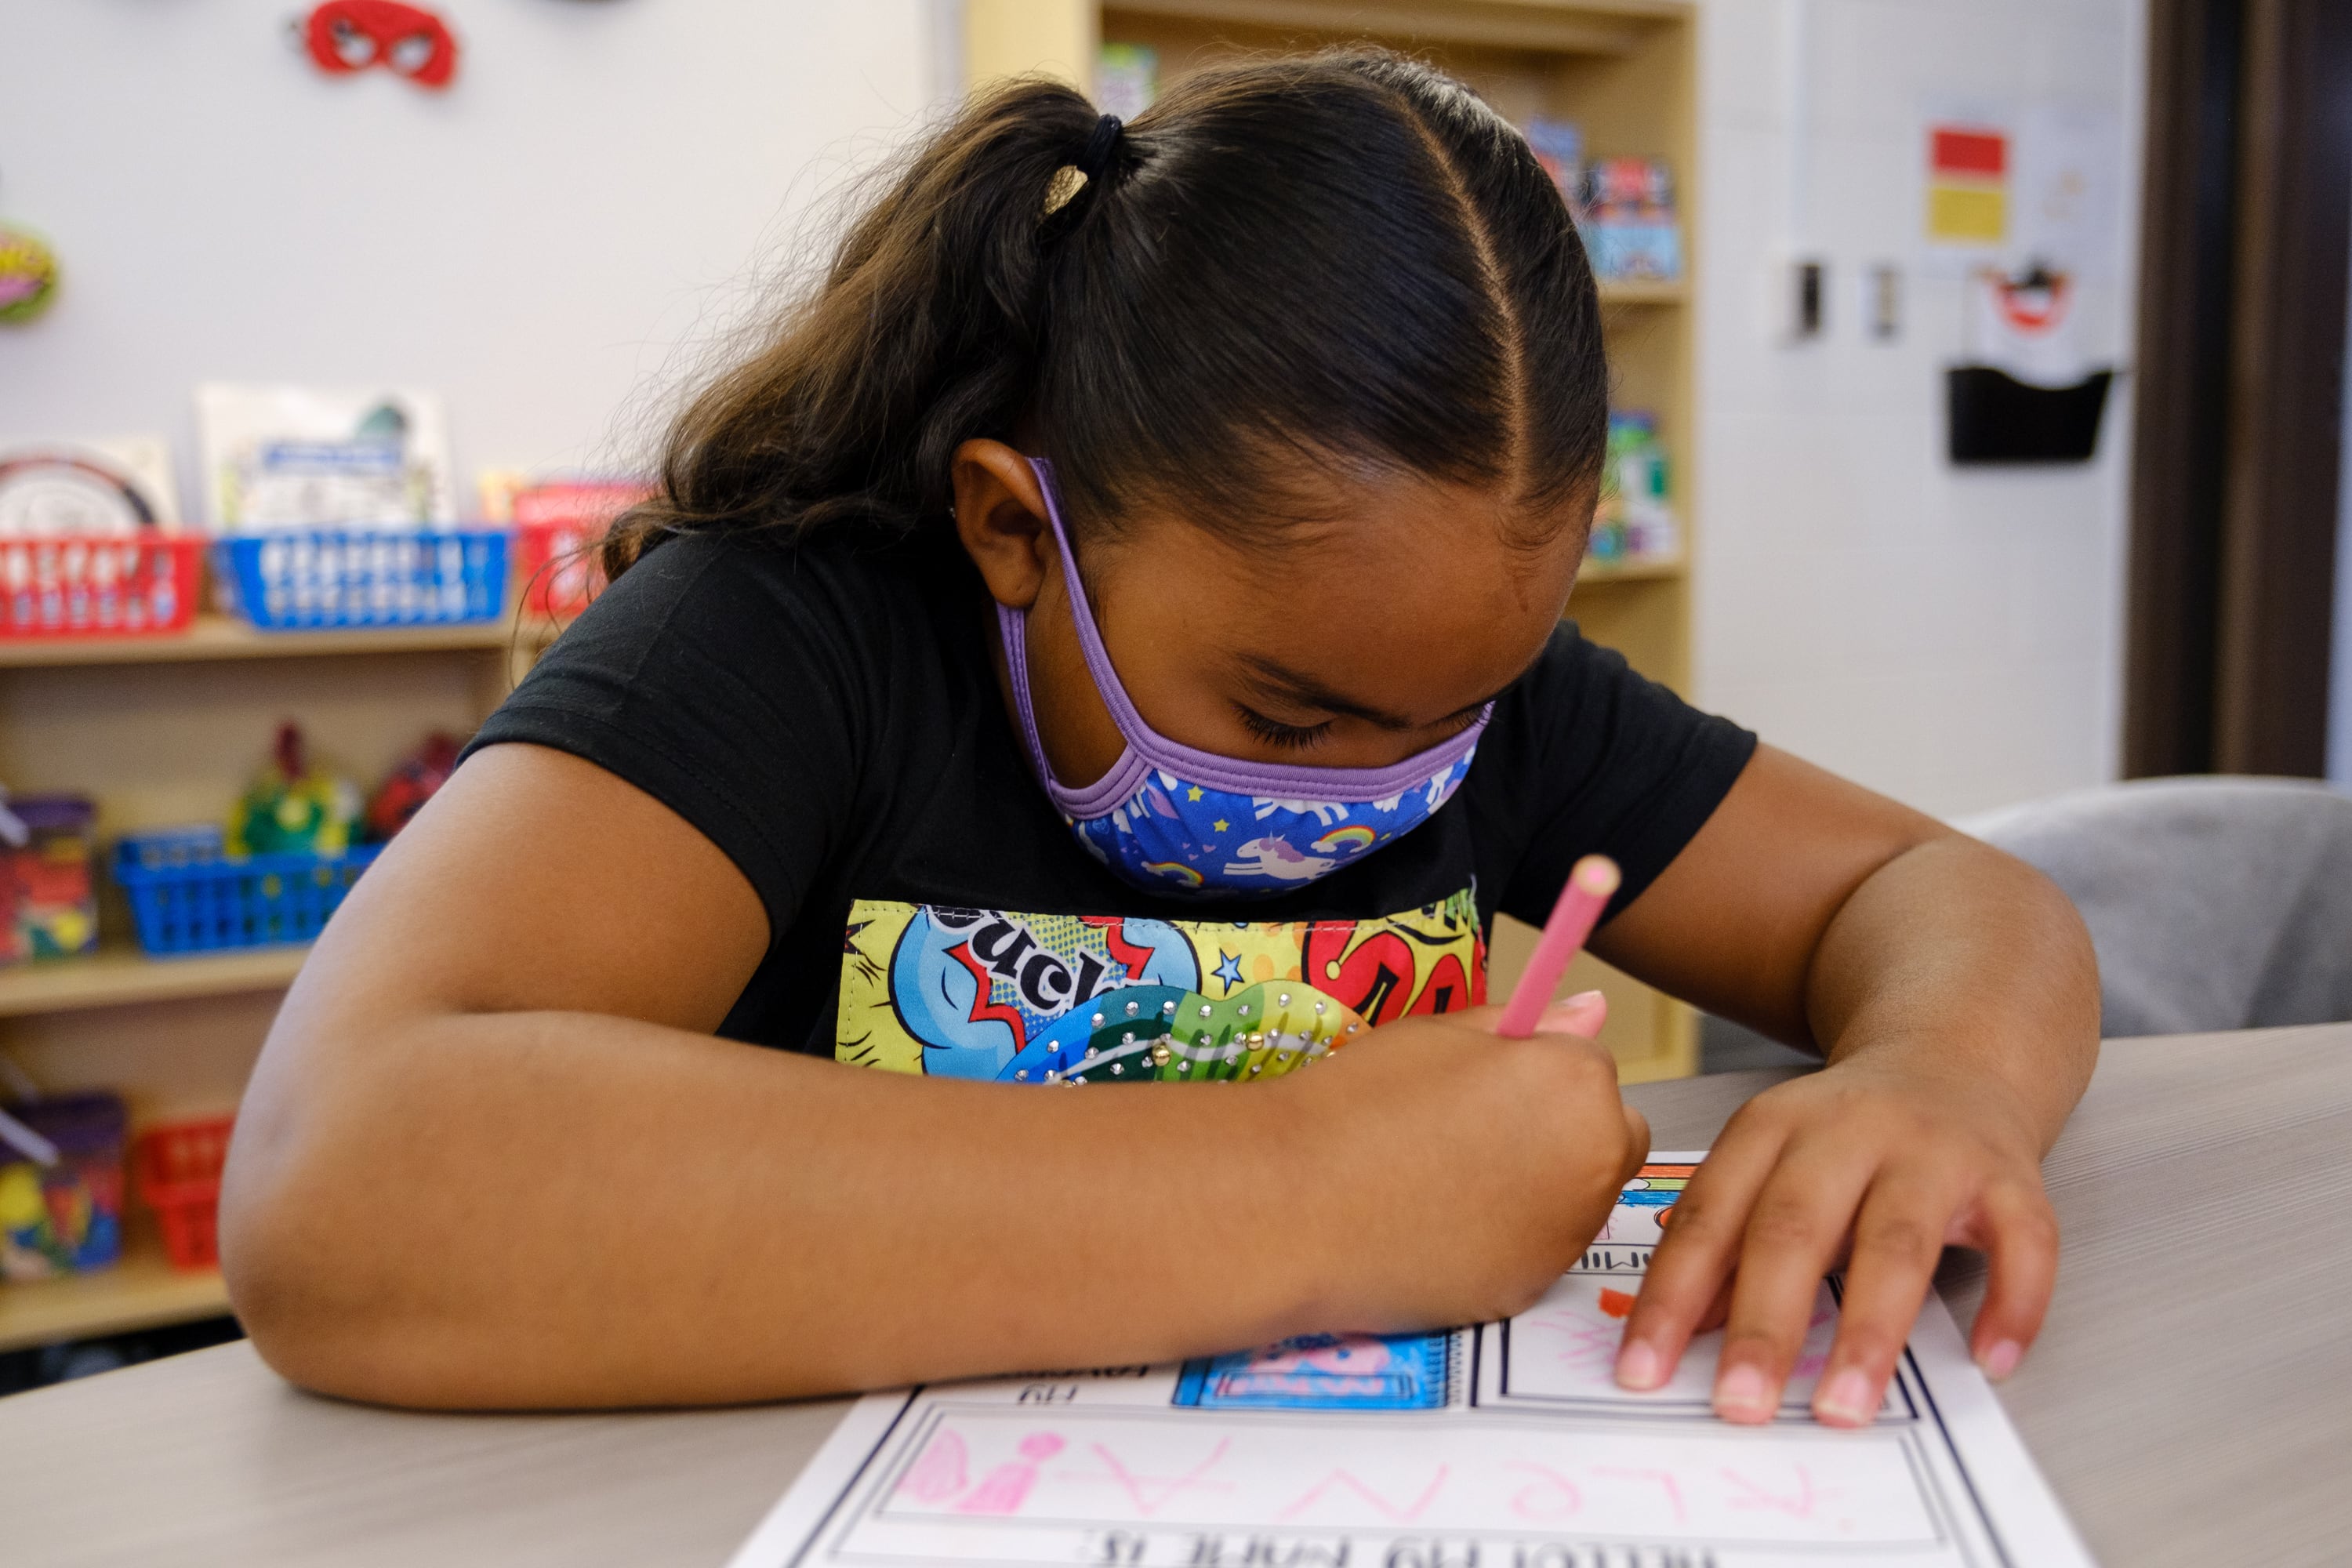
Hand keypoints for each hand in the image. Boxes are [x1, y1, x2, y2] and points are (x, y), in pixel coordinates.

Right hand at [1280, 992, 1648, 1332]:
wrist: (1294, 1205)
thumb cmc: (1360, 1101)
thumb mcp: (1442, 1034)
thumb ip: (1529, 1024)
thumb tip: (1594, 1011)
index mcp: (1578, 1085)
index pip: (1593, 1068)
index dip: (1536, 1072)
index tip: (1482, 1084)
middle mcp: (1595, 1164)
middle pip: (1609, 1138)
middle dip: (1565, 1131)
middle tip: (1477, 1133)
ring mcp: (1567, 1236)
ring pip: (1578, 1200)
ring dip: (1541, 1186)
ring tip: (1449, 1180)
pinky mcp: (1529, 1290)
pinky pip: (1536, 1253)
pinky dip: (1506, 1241)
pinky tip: (1439, 1228)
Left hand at [1613, 1054, 2057, 1424]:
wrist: (1953, 1054)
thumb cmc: (1849, 1138)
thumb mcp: (1771, 1166)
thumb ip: (1727, 1241)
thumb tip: (1675, 1331)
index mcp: (1772, 1127)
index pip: (1711, 1217)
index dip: (1672, 1296)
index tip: (1642, 1371)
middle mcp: (1849, 1131)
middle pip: (1796, 1228)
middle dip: (1764, 1324)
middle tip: (1738, 1405)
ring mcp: (1934, 1150)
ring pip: (1898, 1243)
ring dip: (1868, 1332)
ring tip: (1842, 1409)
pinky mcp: (2012, 1174)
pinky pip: (2023, 1240)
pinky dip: (2012, 1302)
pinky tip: (1991, 1360)